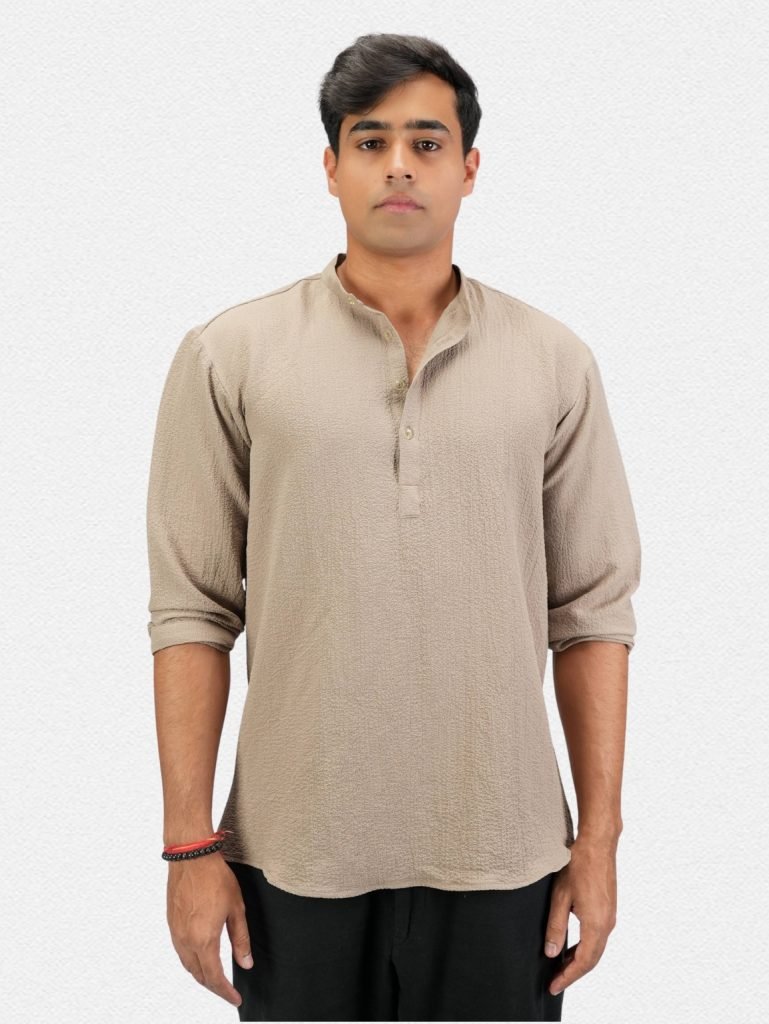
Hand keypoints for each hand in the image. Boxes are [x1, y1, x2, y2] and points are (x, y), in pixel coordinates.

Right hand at [166, 853, 252, 1006]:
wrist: (191, 857)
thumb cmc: (215, 877)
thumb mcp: (236, 908)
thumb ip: (241, 939)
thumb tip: (245, 962)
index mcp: (203, 940)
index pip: (214, 978)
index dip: (225, 992)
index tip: (235, 998)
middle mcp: (186, 940)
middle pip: (199, 975)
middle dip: (214, 986)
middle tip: (227, 991)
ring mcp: (176, 932)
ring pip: (188, 965)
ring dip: (201, 975)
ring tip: (216, 977)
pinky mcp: (171, 923)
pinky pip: (181, 951)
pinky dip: (191, 961)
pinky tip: (200, 956)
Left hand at [543, 836, 618, 996]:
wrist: (597, 844)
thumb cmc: (578, 865)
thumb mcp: (560, 896)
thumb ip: (555, 927)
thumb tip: (552, 953)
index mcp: (596, 924)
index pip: (583, 962)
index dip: (568, 977)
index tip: (553, 986)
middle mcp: (607, 924)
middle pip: (592, 959)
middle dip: (573, 972)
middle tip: (555, 981)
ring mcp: (610, 916)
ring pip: (596, 948)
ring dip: (580, 960)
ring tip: (560, 966)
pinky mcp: (609, 908)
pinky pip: (599, 936)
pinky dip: (586, 947)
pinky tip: (572, 946)